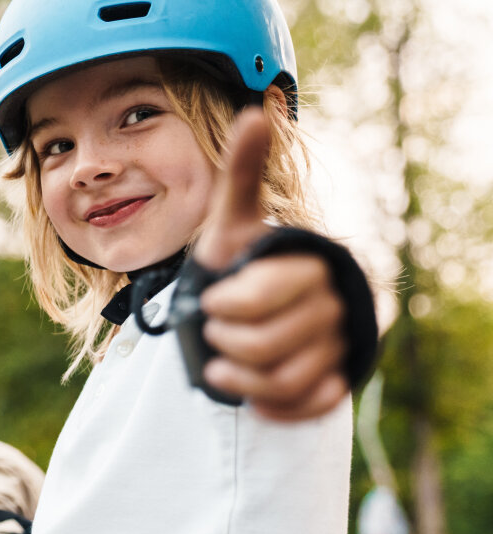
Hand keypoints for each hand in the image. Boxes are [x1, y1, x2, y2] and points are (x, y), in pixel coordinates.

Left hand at [194, 106, 349, 420]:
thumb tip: (254, 111)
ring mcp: (337, 345)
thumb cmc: (240, 264)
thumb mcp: (231, 222)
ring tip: (222, 368)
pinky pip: (309, 407)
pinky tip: (253, 396)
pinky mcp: (335, 382)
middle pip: (267, 345)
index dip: (223, 308)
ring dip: (241, 382)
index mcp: (311, 264)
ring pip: (285, 380)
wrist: (255, 312)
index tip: (211, 302)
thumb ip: (242, 174)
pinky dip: (275, 407)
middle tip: (214, 334)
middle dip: (225, 344)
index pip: (259, 300)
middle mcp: (335, 304)